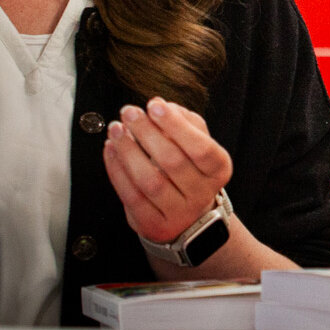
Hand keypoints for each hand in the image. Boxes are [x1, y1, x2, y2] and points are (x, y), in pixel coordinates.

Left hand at [104, 97, 232, 243]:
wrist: (187, 217)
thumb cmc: (189, 171)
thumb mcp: (198, 144)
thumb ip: (185, 122)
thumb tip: (161, 105)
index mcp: (218, 170)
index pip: (201, 148)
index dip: (177, 126)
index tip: (155, 105)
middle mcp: (201, 194)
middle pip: (173, 162)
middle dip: (147, 133)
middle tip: (129, 112)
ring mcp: (178, 213)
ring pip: (149, 181)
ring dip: (128, 151)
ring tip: (116, 129)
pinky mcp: (153, 225)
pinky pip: (131, 196)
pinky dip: (116, 170)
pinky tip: (111, 150)